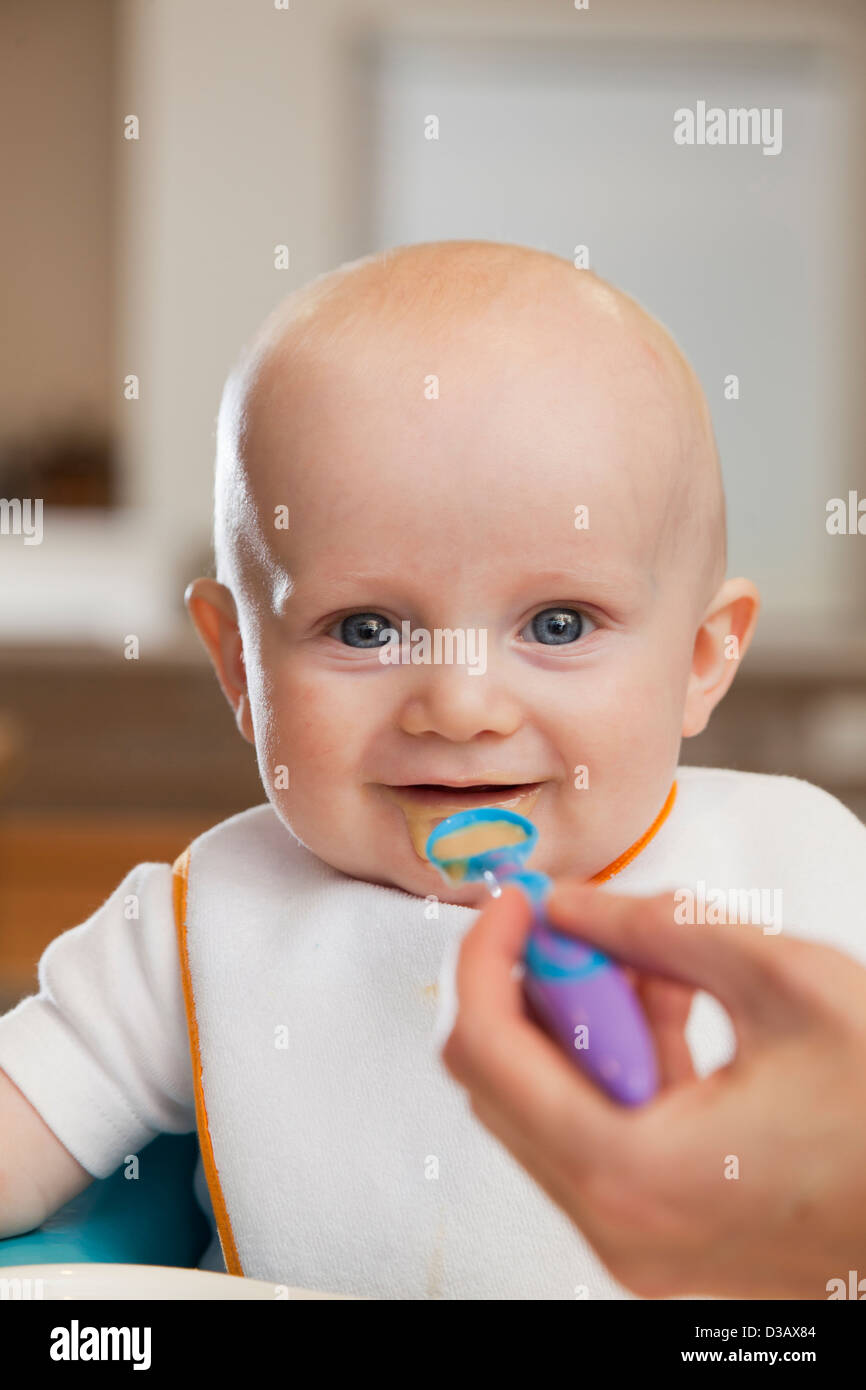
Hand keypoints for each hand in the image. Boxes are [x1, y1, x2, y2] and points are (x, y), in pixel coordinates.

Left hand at [441, 879, 865, 1298]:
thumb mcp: (781, 980)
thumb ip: (656, 929)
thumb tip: (567, 905)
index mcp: (633, 1172)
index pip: (487, 1050)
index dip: (486, 955)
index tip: (514, 899)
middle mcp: (619, 1227)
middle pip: (504, 1083)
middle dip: (535, 985)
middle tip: (585, 924)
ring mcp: (641, 1243)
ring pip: (550, 1108)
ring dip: (583, 1021)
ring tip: (658, 965)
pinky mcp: (666, 1234)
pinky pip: (600, 1135)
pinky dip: (620, 1063)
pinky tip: (678, 1006)